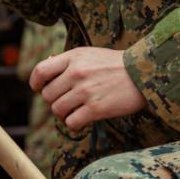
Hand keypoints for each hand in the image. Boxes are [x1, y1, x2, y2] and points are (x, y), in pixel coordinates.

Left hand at [31, 47, 145, 129]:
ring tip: (74, 111)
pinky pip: (72, 122)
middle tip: (66, 102)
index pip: (40, 71)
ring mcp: (85, 91)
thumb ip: (67, 62)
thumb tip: (44, 72)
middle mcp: (76, 73)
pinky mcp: (96, 108)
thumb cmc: (115, 65)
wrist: (143, 73)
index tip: (40, 89)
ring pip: (57, 110)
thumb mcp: (89, 54)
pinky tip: (82, 120)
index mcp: (73, 58)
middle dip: (53, 101)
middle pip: (47, 95)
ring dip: (63, 114)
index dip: (35, 84)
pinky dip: (74, 124)